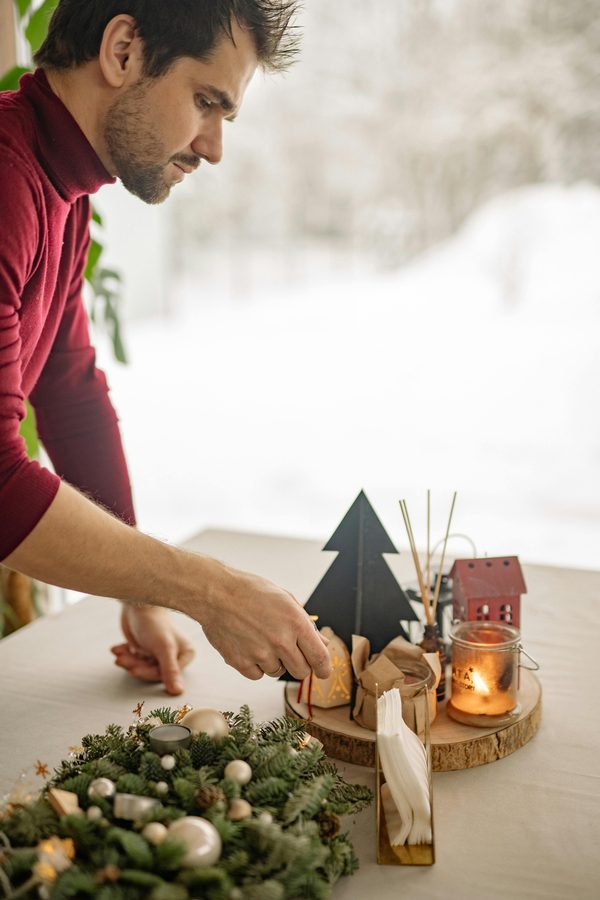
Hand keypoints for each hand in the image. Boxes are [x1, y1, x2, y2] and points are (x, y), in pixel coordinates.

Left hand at [111, 605, 194, 694]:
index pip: (165, 675)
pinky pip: (134, 659)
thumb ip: (170, 671)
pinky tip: (118, 648)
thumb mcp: (164, 648)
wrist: (137, 602)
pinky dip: (125, 654)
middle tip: (122, 659)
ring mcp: (158, 652)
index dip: (148, 673)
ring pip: (141, 666)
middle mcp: (173, 654)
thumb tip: (178, 692)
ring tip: (119, 652)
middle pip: (151, 671)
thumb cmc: (154, 623)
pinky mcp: (145, 648)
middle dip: (135, 665)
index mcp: (184, 654)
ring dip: (128, 661)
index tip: (134, 669)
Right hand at [197, 565, 331, 681]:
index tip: (323, 672)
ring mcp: (260, 654)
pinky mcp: (241, 662)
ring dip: (274, 662)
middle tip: (288, 651)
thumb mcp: (285, 599)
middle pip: (301, 671)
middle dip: (298, 664)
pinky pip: (257, 675)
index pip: (319, 657)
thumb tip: (323, 643)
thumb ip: (306, 624)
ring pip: (277, 672)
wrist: (216, 593)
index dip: (324, 668)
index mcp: (296, 623)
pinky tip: (248, 646)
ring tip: (260, 640)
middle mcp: (281, 641)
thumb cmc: (251, 591)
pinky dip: (255, 665)